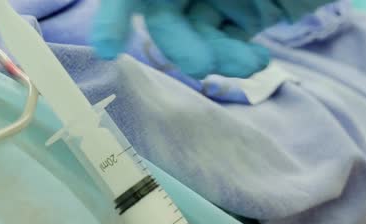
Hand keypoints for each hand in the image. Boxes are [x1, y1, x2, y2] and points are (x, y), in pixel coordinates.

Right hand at [90, 1, 328, 77]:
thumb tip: (161, 14)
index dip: (115, 15)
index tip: (108, 48)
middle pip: (164, 17)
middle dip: (180, 45)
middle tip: (202, 66)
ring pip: (193, 36)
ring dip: (214, 58)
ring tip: (251, 65)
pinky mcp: (244, 16)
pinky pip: (224, 45)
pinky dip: (235, 61)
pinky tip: (257, 63)